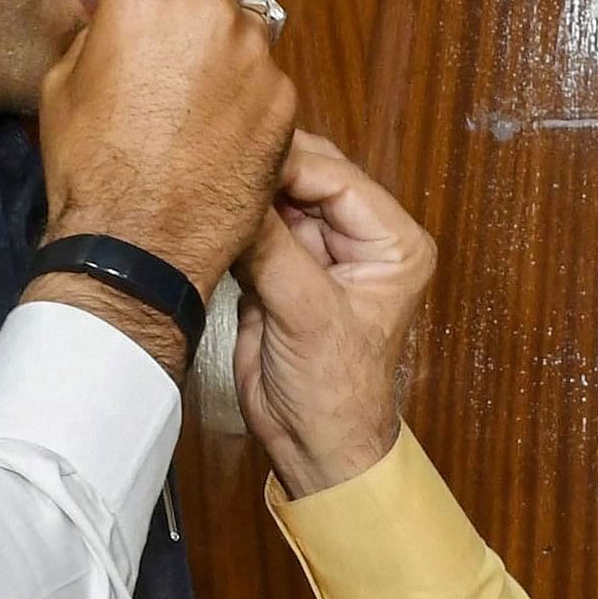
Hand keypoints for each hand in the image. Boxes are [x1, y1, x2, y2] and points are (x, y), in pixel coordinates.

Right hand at [33, 0, 295, 295]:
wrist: (140, 240)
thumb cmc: (88, 163)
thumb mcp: (62, 83)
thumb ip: (96, 27)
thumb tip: (106, 0)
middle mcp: (208, 9)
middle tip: (184, 17)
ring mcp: (255, 53)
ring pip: (252, 11)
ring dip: (231, 27)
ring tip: (207, 72)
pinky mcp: (284, 98)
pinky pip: (270, 70)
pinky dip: (252, 84)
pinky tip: (226, 120)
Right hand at [234, 131, 438, 497]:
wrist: (312, 444)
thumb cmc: (335, 392)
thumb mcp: (308, 314)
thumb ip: (274, 248)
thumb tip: (235, 189)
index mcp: (394, 242)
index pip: (338, 178)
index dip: (287, 163)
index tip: (237, 154)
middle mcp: (363, 239)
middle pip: (307, 178)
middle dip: (263, 172)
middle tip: (213, 161)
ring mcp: (320, 252)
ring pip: (276, 198)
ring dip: (243, 195)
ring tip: (203, 182)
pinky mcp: (282, 267)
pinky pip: (255, 228)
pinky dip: (232, 222)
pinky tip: (205, 214)